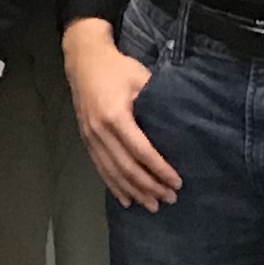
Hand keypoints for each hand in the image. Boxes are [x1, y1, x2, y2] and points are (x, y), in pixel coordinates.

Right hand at [63, 18, 180, 210]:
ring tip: (152, 205)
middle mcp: (100, 130)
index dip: (160, 169)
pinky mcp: (86, 139)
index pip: (141, 151)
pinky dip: (114, 186)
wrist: (84, 59)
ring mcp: (90, 137)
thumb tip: (179, 126)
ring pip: (113, 172)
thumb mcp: (141, 78)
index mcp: (115, 116)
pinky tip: (126, 199)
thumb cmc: (117, 68)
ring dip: (133, 191)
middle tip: (170, 198)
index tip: (177, 181)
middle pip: (127, 167)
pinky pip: (100, 168)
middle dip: (149, 186)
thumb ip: (156, 102)